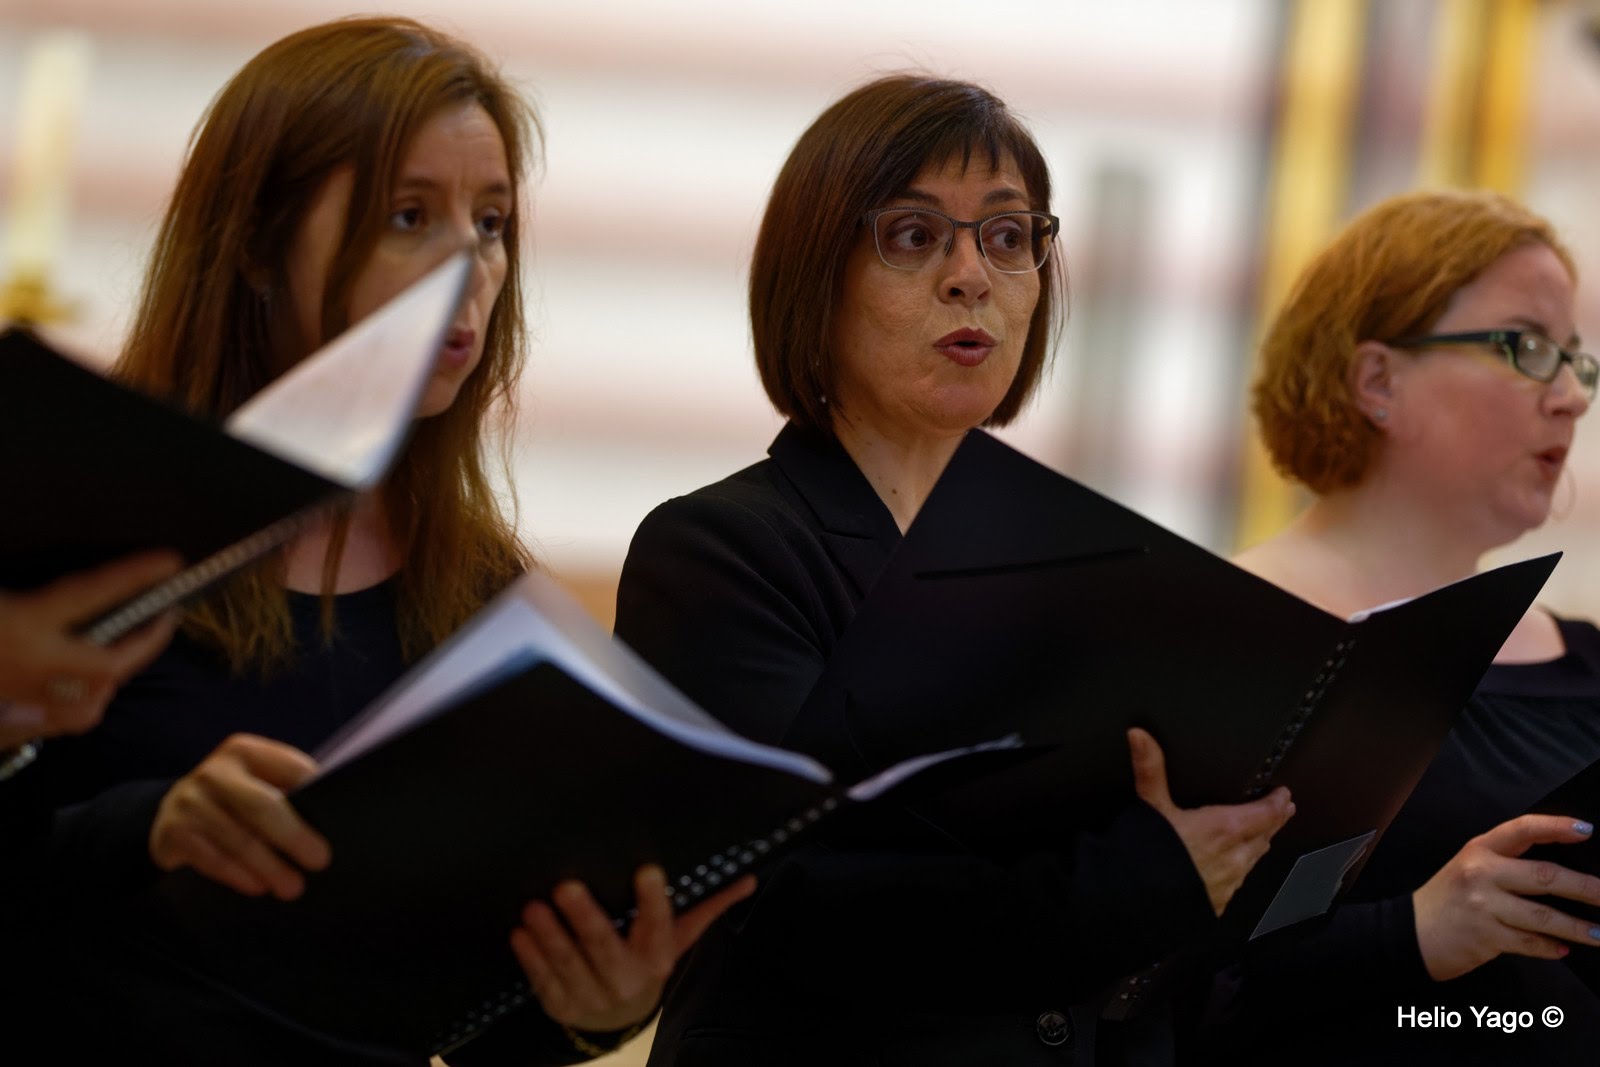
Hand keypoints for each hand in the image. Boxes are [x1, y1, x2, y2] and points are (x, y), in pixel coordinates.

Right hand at [0, 551, 182, 745]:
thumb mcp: (4, 603)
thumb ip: (25, 600)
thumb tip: (76, 592)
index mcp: (23, 627)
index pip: (91, 594)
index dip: (134, 576)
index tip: (170, 562)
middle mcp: (34, 670)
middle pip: (112, 662)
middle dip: (147, 642)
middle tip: (165, 616)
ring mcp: (32, 706)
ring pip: (97, 695)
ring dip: (114, 669)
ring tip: (132, 643)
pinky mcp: (26, 731)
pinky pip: (73, 714)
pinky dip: (85, 696)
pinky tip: (83, 680)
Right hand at [149, 733, 330, 899]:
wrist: (174, 812)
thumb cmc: (235, 799)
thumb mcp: (257, 782)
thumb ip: (287, 789)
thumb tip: (332, 816)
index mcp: (245, 751)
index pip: (290, 769)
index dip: (315, 794)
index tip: (338, 819)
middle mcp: (215, 771)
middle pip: (263, 806)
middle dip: (295, 837)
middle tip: (320, 861)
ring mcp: (189, 801)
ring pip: (239, 839)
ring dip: (270, 867)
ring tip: (293, 887)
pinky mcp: (173, 831)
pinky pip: (213, 859)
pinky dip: (239, 875)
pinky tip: (259, 886)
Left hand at [511, 864, 755, 1033]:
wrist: (621, 1019)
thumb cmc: (648, 960)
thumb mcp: (678, 938)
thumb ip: (708, 907)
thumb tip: (748, 879)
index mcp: (657, 957)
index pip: (659, 926)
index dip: (652, 900)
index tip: (646, 870)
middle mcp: (627, 979)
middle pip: (605, 947)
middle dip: (585, 918)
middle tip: (566, 886)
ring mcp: (592, 996)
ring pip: (569, 963)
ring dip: (550, 935)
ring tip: (534, 907)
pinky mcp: (561, 1005)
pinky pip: (543, 981)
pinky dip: (531, 958)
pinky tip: (520, 933)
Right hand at [1128, 727, 1294, 915]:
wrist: (1140, 904)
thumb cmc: (1150, 855)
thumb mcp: (1150, 806)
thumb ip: (1150, 769)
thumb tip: (1139, 735)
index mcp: (1224, 828)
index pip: (1264, 813)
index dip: (1277, 803)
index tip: (1285, 795)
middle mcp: (1234, 857)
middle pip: (1264, 836)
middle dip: (1273, 822)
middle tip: (1283, 811)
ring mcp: (1228, 883)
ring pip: (1253, 860)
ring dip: (1259, 846)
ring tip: (1262, 838)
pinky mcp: (1217, 903)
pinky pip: (1236, 883)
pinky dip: (1239, 871)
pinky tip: (1232, 871)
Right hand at [1414, 814, 1599, 980]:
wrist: (1411, 932)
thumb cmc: (1448, 899)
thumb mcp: (1470, 869)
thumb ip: (1508, 865)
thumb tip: (1564, 874)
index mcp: (1480, 850)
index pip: (1522, 830)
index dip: (1555, 827)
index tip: (1586, 831)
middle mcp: (1482, 874)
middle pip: (1544, 876)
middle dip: (1585, 888)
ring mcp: (1484, 907)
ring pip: (1543, 916)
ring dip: (1577, 927)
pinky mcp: (1486, 937)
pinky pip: (1530, 943)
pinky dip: (1550, 947)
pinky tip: (1564, 949)